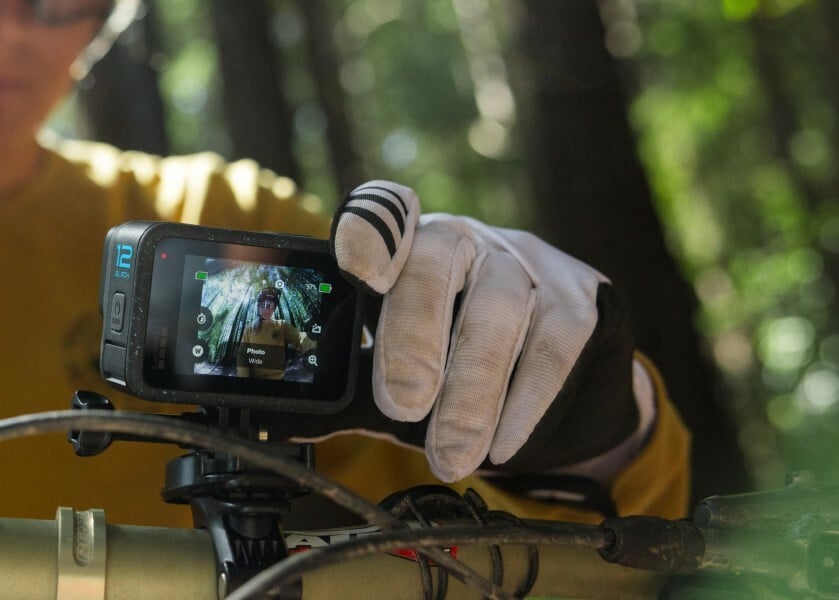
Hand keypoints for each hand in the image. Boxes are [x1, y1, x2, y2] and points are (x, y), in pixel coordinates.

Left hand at [331, 181, 648, 482]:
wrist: (551, 378)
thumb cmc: (456, 367)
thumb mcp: (397, 370)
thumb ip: (350, 388)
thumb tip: (282, 420)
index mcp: (409, 245)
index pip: (385, 212)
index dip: (370, 230)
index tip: (357, 268)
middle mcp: (467, 241)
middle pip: (437, 262)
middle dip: (415, 336)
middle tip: (402, 405)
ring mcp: (527, 265)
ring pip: (498, 311)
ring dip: (472, 391)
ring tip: (452, 453)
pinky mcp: (578, 303)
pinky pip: (551, 349)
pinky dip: (525, 403)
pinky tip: (502, 444)